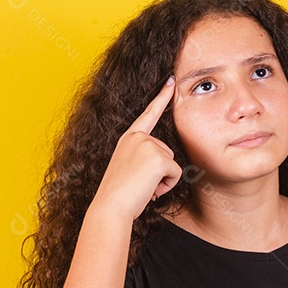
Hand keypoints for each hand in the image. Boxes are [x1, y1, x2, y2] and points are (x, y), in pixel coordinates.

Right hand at [93, 74, 182, 219]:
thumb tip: (163, 165)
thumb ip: (143, 158)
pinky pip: (176, 173)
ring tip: (143, 187)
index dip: (162, 97)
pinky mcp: (159, 158)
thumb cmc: (119, 194)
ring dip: (163, 180)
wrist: (111, 206)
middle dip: (160, 172)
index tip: (172, 81)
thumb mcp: (129, 168)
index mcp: (129, 138)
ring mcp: (148, 145)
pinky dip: (167, 185)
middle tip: (140, 183)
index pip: (148, 114)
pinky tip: (150, 190)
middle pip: (167, 151)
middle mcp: (138, 137)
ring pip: (172, 163)